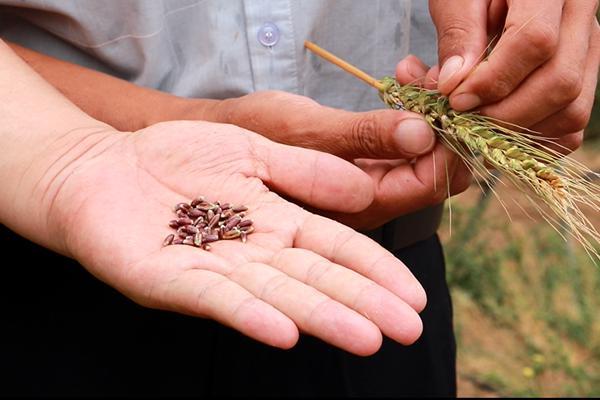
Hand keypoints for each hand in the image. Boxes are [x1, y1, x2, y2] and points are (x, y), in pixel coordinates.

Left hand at [46, 121, 426, 355]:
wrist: (103, 165)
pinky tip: (283, 331)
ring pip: (276, 294)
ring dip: (320, 316)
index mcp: (275, 220)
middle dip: (363, 303)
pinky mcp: (171, 278)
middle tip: (409, 331)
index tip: (413, 296)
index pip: (335, 246)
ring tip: (365, 338)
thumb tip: (364, 190)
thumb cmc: (175, 155)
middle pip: (315, 278)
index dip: (374, 270)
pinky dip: (250, 315)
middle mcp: (252, 252)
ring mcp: (213, 268)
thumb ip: (304, 170)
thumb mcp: (251, 148)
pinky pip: (215, 298)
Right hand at [203, 91, 470, 229]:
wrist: (210, 145)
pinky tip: (399, 77)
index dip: (452, 140)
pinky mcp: (356, 164)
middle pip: (437, 170)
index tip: (448, 96)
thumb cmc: (248, 137)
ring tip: (409, 69)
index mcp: (359, 204)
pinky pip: (400, 139)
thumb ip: (362, 137)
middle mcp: (368, 203)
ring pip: (422, 151)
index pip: (433, 181)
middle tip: (431, 76)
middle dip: (445, 121)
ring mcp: (363, 185)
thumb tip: (424, 134)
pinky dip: (408, 106)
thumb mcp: (303, 130)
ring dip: (427, 108)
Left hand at [430, 0, 599, 149]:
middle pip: (560, 81)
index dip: (492, 80)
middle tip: (465, 119)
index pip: (535, 41)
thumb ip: (458, 34)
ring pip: (573, 108)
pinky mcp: (585, 72)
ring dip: (521, 130)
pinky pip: (574, 123)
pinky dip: (538, 138)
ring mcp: (589, 46)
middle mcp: (582, 15)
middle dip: (505, 114)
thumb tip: (454, 84)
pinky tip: (502, 133)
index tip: (456, 99)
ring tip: (479, 124)